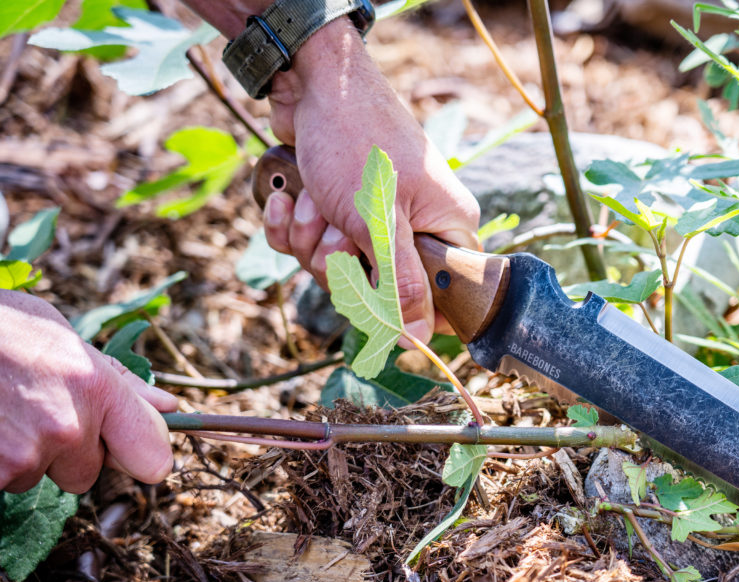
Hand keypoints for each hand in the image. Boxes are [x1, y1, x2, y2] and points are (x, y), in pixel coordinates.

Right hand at [0, 291, 177, 493]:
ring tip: (0, 407)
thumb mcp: (62, 336)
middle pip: (89, 473)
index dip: (139, 454)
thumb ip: (116, 380)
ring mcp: (22, 456)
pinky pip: (4, 483)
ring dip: (24, 454)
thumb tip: (168, 407)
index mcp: (95, 388)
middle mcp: (66, 427)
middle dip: (68, 450)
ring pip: (39, 477)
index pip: (152, 458)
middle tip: (32, 408)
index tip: (126, 446)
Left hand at [261, 20, 480, 341]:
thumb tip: (419, 342)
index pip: (442, 297)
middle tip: (337, 230)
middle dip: (340, 263)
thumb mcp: (380, 221)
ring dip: (312, 238)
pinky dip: (292, 223)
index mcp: (446, 229)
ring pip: (336, 268)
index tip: (374, 299)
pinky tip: (289, 197)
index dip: (406, 309)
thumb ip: (400, 285)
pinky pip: (309, 244)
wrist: (311, 80)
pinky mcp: (337, 207)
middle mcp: (415, 225)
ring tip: (315, 199)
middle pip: (377, 289)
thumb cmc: (357, 139)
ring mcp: (374, 218)